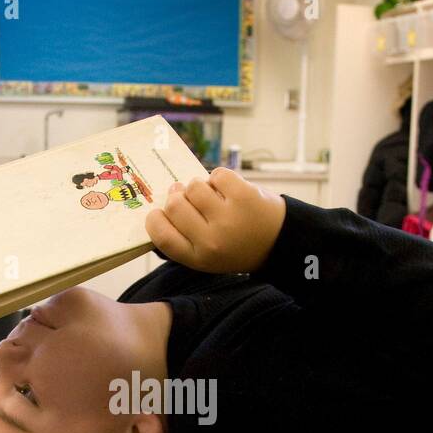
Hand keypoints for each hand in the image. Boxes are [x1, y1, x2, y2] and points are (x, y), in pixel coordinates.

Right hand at [145, 168, 285, 273]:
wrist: (278, 242)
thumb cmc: (234, 247)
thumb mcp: (207, 256)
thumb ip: (183, 238)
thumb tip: (162, 204)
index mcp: (198, 258)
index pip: (162, 235)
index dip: (155, 219)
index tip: (159, 213)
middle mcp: (211, 240)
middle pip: (174, 205)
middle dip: (177, 196)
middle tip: (187, 198)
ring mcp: (228, 217)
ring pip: (194, 186)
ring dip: (199, 186)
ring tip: (211, 195)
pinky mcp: (244, 195)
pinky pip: (216, 174)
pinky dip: (219, 178)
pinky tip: (227, 190)